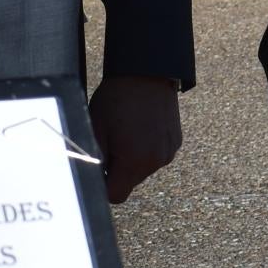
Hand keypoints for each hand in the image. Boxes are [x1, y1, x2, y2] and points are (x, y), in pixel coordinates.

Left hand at [88, 74, 180, 204]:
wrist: (147, 71)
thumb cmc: (117, 98)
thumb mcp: (96, 129)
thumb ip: (94, 161)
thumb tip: (91, 179)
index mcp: (136, 162)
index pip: (116, 196)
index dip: (103, 185)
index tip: (98, 167)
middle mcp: (157, 161)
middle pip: (130, 182)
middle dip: (118, 169)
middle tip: (110, 141)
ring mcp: (169, 151)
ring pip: (143, 169)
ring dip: (133, 159)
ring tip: (126, 131)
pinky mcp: (176, 141)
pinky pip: (156, 155)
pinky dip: (146, 148)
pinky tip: (140, 127)